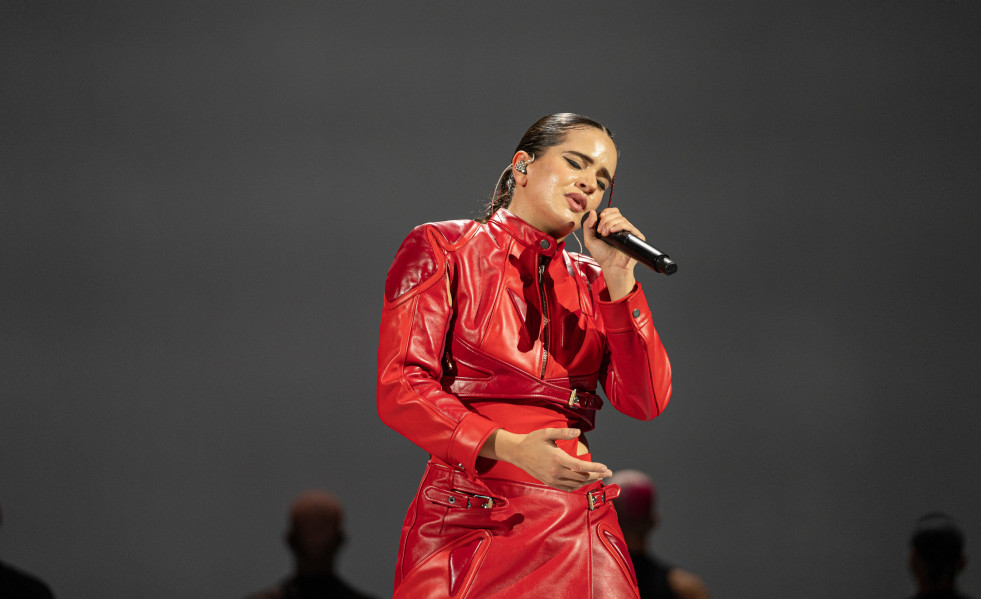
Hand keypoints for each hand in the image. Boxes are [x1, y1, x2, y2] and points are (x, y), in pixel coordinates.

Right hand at [481, 428, 612, 491]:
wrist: (517, 453)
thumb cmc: (532, 441)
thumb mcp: (547, 433)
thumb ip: (563, 432)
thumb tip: (578, 431)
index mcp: (557, 459)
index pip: (580, 466)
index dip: (594, 468)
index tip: (606, 468)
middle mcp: (556, 472)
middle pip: (581, 477)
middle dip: (597, 475)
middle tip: (609, 472)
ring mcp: (553, 479)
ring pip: (576, 484)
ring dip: (589, 480)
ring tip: (599, 476)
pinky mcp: (550, 482)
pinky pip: (568, 488)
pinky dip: (578, 486)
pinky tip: (584, 481)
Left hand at [581, 208, 642, 298]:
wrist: (611, 266)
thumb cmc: (602, 256)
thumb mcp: (590, 240)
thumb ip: (588, 226)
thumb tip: (592, 212)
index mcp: (612, 226)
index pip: (612, 212)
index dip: (606, 212)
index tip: (600, 217)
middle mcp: (621, 228)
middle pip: (616, 214)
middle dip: (606, 220)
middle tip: (601, 231)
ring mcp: (628, 232)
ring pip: (621, 218)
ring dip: (610, 224)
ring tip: (605, 234)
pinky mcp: (636, 236)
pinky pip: (628, 225)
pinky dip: (619, 226)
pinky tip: (612, 231)